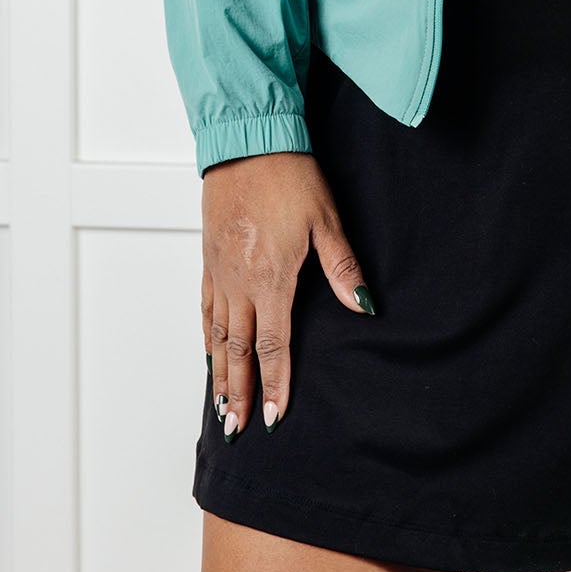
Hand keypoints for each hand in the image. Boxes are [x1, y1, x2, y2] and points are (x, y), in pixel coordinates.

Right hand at [200, 151, 375, 438]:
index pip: (273, 346)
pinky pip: (205, 306)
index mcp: (271, 278)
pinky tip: (208, 351)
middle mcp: (240, 282)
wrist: (248, 142)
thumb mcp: (326, 219)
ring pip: (217, 334)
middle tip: (238, 429)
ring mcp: (220, 271)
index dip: (274, 384)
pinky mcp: (210, 257)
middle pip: (239, 350)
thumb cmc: (291, 176)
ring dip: (219, 373)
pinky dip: (206, 335)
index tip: (272, 417)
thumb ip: (342, 267)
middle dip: (239, 392)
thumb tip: (364, 305)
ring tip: (220, 406)